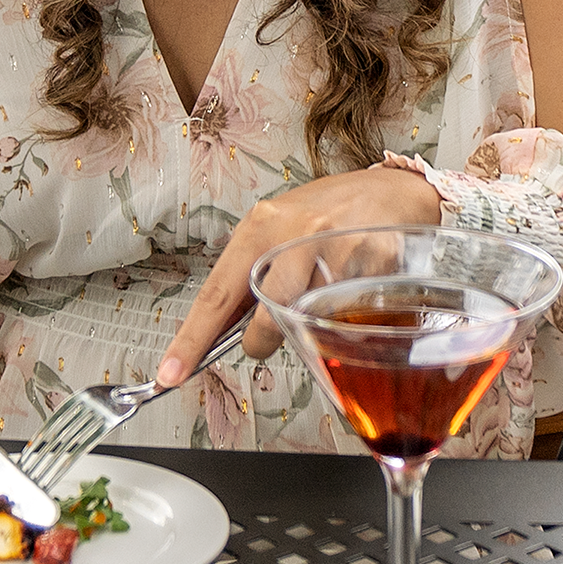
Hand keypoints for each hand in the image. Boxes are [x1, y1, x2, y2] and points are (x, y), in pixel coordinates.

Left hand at [149, 163, 447, 387]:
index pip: (217, 294)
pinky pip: (350, 316)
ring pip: (307, 320)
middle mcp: (295, 234)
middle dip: (261, 341)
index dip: (191, 340)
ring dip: (305, 329)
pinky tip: (351, 293)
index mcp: (260, 226)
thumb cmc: (328, 213)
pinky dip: (346, 316)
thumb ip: (250, 275)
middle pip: (265, 317)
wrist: (391, 191)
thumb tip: (219, 327)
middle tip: (263, 339)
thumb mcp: (277, 230)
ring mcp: (337, 249)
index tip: (171, 372)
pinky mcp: (373, 265)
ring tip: (313, 308)